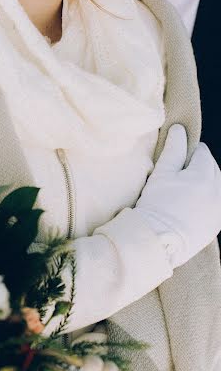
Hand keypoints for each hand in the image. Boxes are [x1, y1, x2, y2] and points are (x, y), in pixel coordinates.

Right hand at [135, 124, 220, 268]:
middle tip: (176, 181)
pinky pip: (215, 205)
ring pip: (215, 187)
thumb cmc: (155, 205)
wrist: (157, 242)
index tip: (173, 166)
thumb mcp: (161, 174)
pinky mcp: (216, 224)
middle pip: (211, 169)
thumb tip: (179, 128)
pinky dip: (206, 203)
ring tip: (182, 195)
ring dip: (204, 186)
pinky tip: (189, 209)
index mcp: (205, 174)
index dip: (186, 156)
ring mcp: (220, 209)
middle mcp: (219, 190)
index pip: (201, 152)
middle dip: (197, 170)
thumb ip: (173, 149)